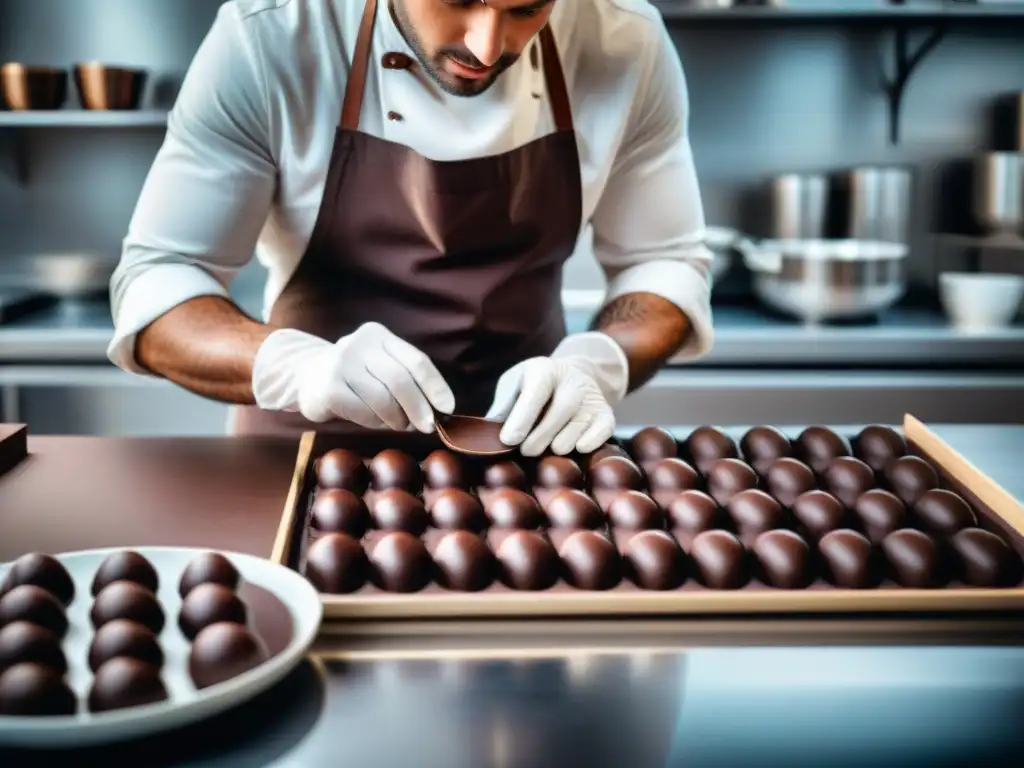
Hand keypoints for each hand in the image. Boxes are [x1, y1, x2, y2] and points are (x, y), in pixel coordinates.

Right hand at [252, 323, 454, 431]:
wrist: (306, 375)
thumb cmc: (355, 375)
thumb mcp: (380, 366)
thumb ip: (406, 380)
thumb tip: (439, 410)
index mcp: (379, 335)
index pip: (416, 360)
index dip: (435, 386)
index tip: (447, 408)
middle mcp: (359, 344)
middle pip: (400, 380)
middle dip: (418, 408)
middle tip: (426, 426)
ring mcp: (341, 364)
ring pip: (382, 399)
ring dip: (396, 418)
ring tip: (398, 424)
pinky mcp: (328, 388)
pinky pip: (363, 412)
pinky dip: (374, 422)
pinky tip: (374, 421)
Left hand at [486, 332, 628, 455]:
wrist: (574, 374)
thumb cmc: (534, 385)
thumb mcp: (514, 385)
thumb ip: (502, 406)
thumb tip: (488, 431)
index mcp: (545, 370)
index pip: (536, 393)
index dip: (522, 418)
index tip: (509, 440)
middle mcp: (572, 381)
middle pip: (558, 414)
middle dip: (538, 439)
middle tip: (526, 451)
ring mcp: (592, 397)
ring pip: (576, 430)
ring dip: (558, 446)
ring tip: (547, 446)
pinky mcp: (606, 414)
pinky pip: (601, 434)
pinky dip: (586, 445)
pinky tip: (573, 446)